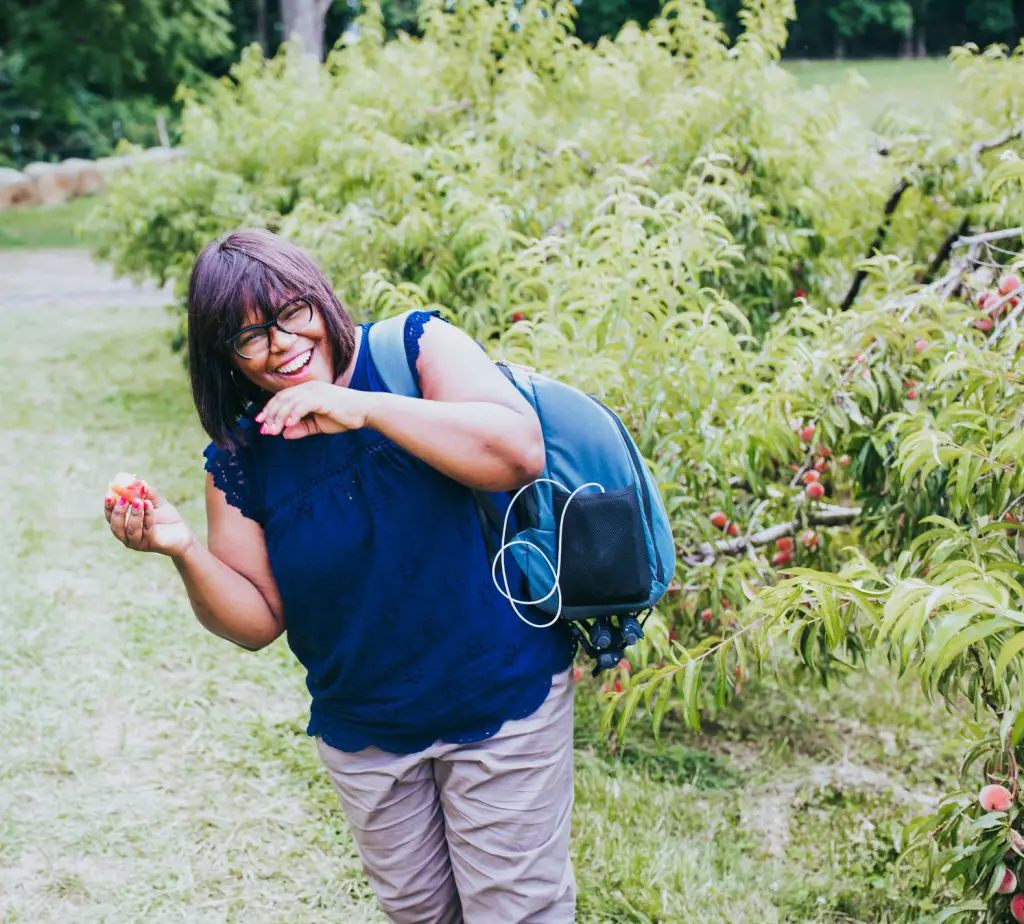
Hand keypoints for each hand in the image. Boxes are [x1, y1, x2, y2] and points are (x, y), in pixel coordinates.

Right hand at [104, 482, 194, 557]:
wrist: (182, 533)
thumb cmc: (165, 517)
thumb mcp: (155, 501)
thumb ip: (145, 491)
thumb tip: (136, 482)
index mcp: (124, 525)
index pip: (110, 517)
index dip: (108, 507)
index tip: (109, 495)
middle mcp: (128, 536)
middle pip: (116, 527)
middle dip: (118, 512)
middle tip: (124, 499)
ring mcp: (139, 542)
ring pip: (131, 530)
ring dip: (134, 514)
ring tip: (139, 501)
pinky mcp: (152, 543)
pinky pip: (147, 529)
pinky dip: (148, 515)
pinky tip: (149, 504)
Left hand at [254, 381, 372, 438]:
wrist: (365, 411)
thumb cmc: (345, 416)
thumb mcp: (319, 425)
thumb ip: (302, 428)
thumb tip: (284, 434)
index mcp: (307, 390)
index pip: (283, 397)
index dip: (270, 409)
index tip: (261, 422)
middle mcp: (309, 387)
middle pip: (282, 398)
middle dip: (270, 414)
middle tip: (264, 429)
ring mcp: (315, 391)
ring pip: (289, 402)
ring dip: (278, 417)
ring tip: (273, 430)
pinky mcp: (322, 397)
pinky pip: (302, 405)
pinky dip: (293, 415)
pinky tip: (288, 425)